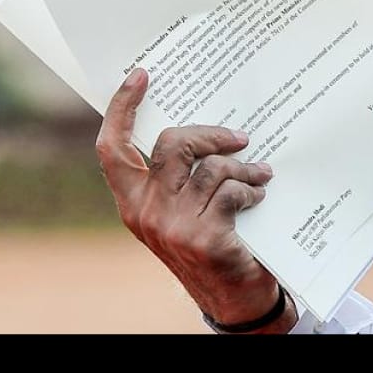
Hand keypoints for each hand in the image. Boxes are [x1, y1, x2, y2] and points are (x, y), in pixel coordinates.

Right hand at [96, 68, 293, 330]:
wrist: (233, 296)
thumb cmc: (212, 242)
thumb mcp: (185, 210)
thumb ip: (181, 177)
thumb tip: (205, 128)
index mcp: (133, 202)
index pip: (112, 149)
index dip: (122, 109)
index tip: (140, 76)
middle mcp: (146, 212)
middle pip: (172, 144)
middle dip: (210, 133)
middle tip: (238, 138)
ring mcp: (174, 225)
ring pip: (211, 167)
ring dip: (244, 166)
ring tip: (260, 173)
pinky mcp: (204, 236)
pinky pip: (233, 191)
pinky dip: (252, 188)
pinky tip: (260, 196)